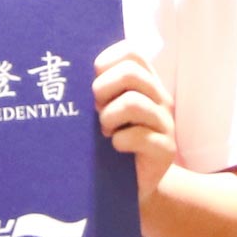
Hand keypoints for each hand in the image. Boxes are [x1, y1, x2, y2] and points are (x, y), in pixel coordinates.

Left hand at [92, 43, 179, 187]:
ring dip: (109, 117)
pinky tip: (116, 146)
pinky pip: (140, 136)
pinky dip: (120, 141)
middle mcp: (159, 98)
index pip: (130, 52)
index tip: (93, 81)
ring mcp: (165, 123)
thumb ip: (98, 91)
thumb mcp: (107, 111)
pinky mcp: (165, 149)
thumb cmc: (115, 141)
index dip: (106, 61)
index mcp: (145, 82)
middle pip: (130, 73)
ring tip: (105, 130)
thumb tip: (70, 73)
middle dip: (103, 89)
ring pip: (134, 103)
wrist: (137, 184)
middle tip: (95, 109)